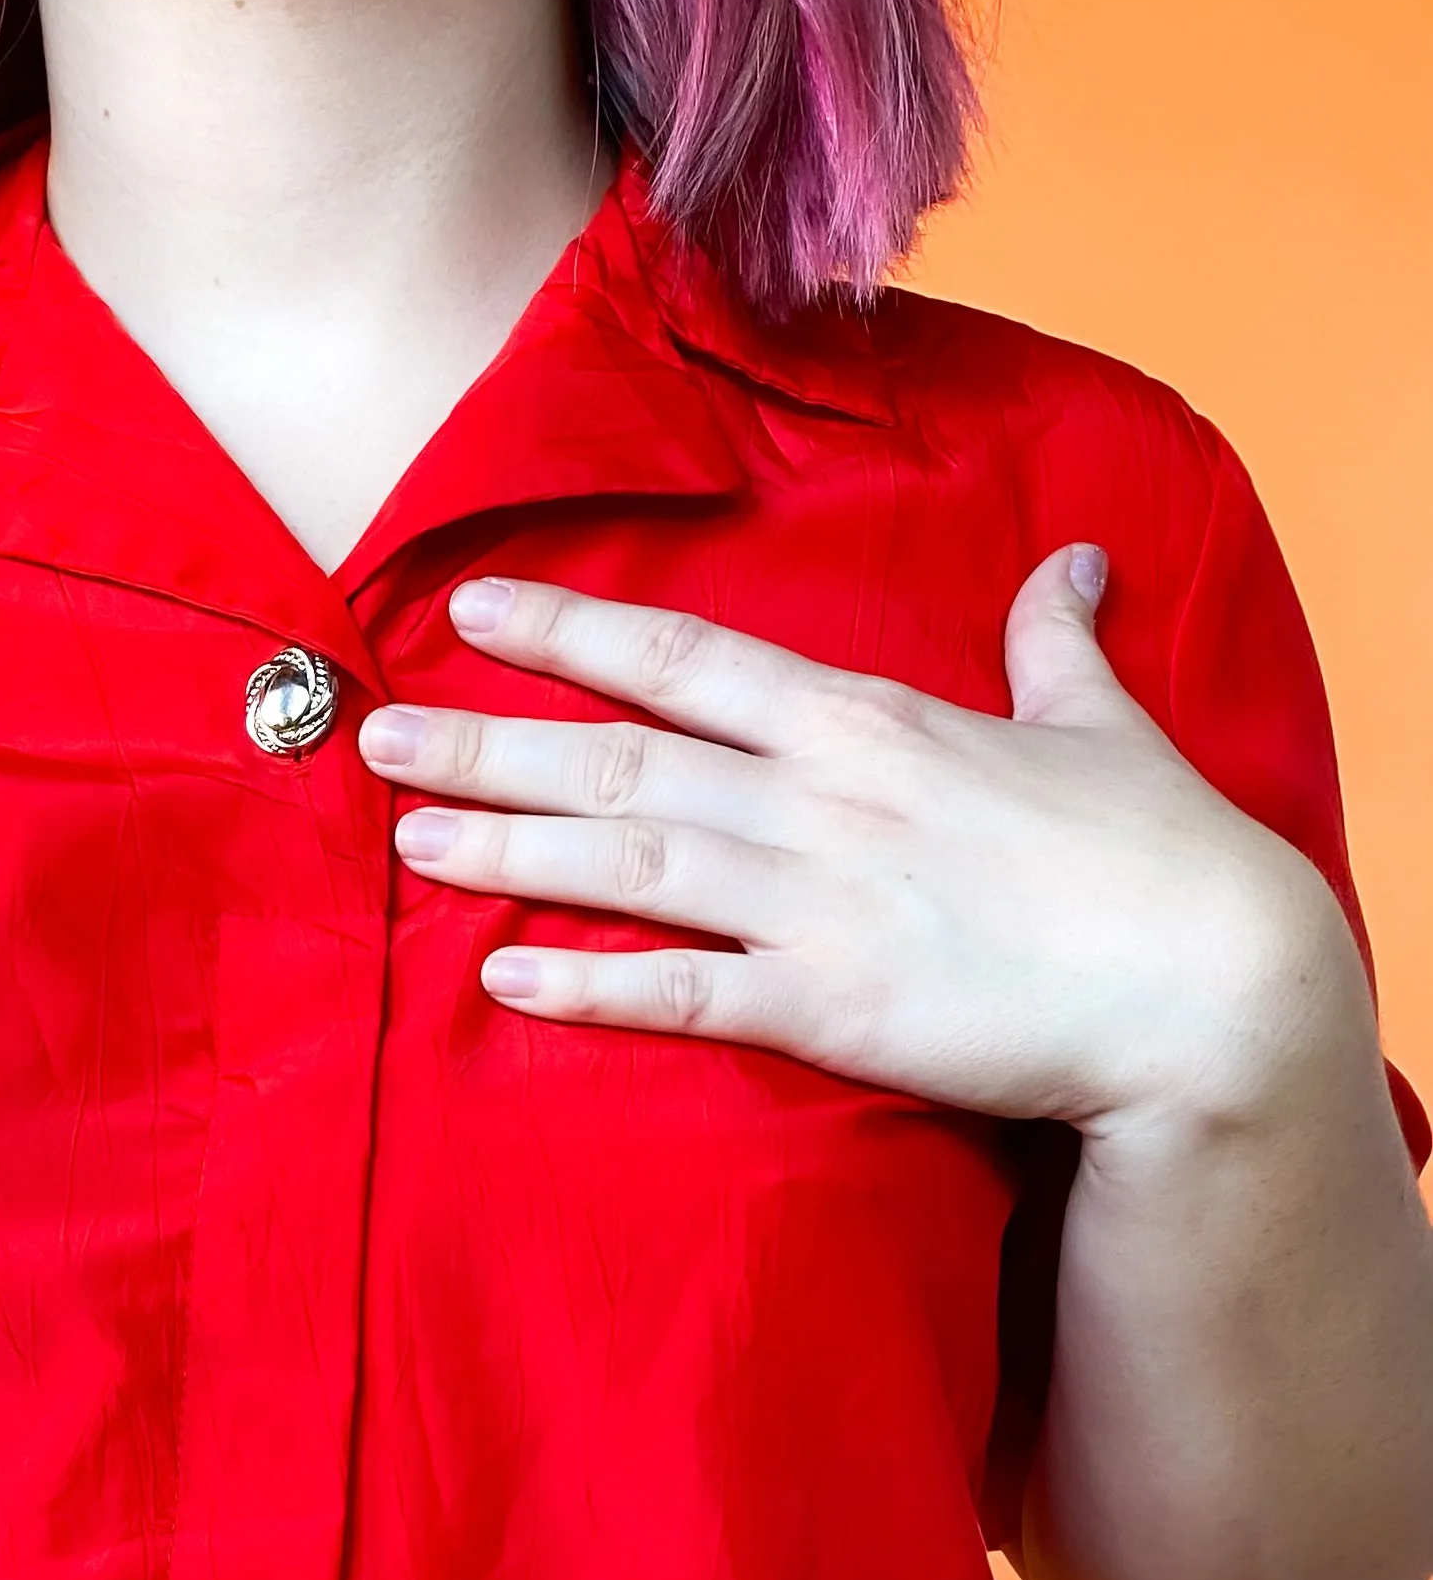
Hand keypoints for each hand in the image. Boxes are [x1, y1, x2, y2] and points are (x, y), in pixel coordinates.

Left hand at [358, 557, 1374, 1145]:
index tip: (473, 609)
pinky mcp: (826, 1010)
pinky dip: (584, 986)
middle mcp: (820, 800)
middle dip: (490, 740)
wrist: (1204, 987)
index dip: (572, 630)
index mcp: (869, 722)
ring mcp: (815, 905)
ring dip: (508, 848)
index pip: (688, 659)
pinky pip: (678, 993)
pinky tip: (502, 979)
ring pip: (626, 861)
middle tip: (375, 734)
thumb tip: (1067, 569)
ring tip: (409, 835)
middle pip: (621, 757)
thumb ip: (1055, 646)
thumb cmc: (1160, 861)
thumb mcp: (1102, 727)